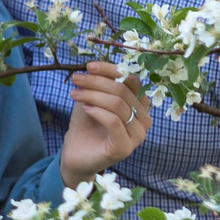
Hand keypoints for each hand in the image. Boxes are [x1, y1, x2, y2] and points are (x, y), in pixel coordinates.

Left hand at [60, 61, 150, 185]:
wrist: (75, 153)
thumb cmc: (86, 124)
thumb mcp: (93, 98)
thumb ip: (101, 83)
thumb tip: (95, 66)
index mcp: (140, 105)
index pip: (132, 79)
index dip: (111, 70)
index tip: (89, 66)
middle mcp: (144, 119)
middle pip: (124, 90)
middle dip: (97, 82)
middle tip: (76, 79)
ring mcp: (137, 135)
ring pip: (118, 104)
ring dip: (93, 95)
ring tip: (75, 94)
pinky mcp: (125, 148)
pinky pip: (114, 121)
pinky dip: (97, 111)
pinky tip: (85, 109)